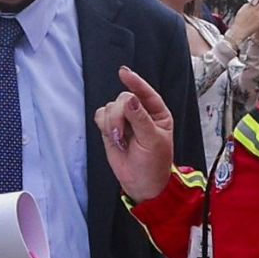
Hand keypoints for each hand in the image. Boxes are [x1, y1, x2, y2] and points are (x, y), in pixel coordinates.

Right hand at [94, 66, 173, 202]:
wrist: (141, 184)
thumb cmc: (154, 164)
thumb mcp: (152, 141)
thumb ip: (140, 119)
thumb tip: (131, 99)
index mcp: (158, 113)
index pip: (146, 93)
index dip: (135, 82)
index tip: (123, 73)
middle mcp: (141, 113)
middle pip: (123, 99)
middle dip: (120, 116)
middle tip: (122, 136)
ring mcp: (125, 120)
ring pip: (110, 107)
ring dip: (112, 123)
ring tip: (120, 141)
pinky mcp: (111, 128)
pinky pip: (100, 115)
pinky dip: (104, 125)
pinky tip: (113, 138)